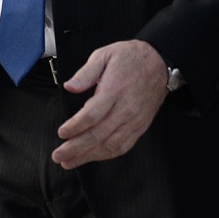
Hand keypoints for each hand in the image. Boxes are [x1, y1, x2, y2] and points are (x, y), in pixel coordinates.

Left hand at [51, 40, 168, 168]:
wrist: (159, 63)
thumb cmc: (130, 58)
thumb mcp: (104, 55)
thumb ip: (86, 73)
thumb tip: (70, 86)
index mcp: (115, 89)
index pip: (93, 114)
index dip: (76, 126)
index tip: (62, 133)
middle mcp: (126, 108)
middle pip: (99, 134)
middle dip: (76, 148)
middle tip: (59, 156)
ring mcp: (134, 120)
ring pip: (111, 144)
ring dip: (88, 156)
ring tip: (69, 162)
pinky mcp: (140, 127)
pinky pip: (123, 146)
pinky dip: (106, 154)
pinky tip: (91, 157)